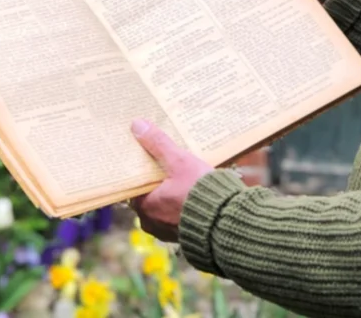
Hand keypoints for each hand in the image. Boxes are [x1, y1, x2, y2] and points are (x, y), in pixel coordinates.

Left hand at [129, 119, 214, 241]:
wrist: (226, 221)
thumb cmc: (200, 192)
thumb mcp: (179, 162)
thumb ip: (158, 143)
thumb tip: (137, 125)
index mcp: (145, 206)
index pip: (135, 186)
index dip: (141, 172)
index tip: (146, 161)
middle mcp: (152, 223)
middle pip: (149, 196)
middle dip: (157, 183)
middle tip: (166, 166)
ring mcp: (167, 232)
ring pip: (163, 208)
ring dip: (170, 196)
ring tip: (181, 178)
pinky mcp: (184, 236)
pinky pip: (177, 217)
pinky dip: (182, 206)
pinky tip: (192, 193)